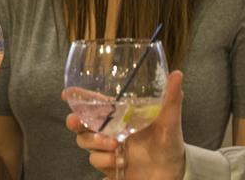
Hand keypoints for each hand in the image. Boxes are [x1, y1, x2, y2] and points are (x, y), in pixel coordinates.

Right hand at [64, 70, 186, 179]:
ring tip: (115, 146)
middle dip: (75, 122)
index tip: (66, 94)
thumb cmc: (169, 142)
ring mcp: (107, 148)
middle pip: (80, 124)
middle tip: (78, 122)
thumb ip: (171, 98)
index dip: (78, 98)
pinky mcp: (108, 165)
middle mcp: (109, 130)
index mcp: (118, 115)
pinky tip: (120, 162)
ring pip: (85, 143)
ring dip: (96, 143)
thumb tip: (177, 74)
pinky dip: (106, 161)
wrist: (173, 172)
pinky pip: (96, 161)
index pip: (93, 103)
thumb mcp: (170, 119)